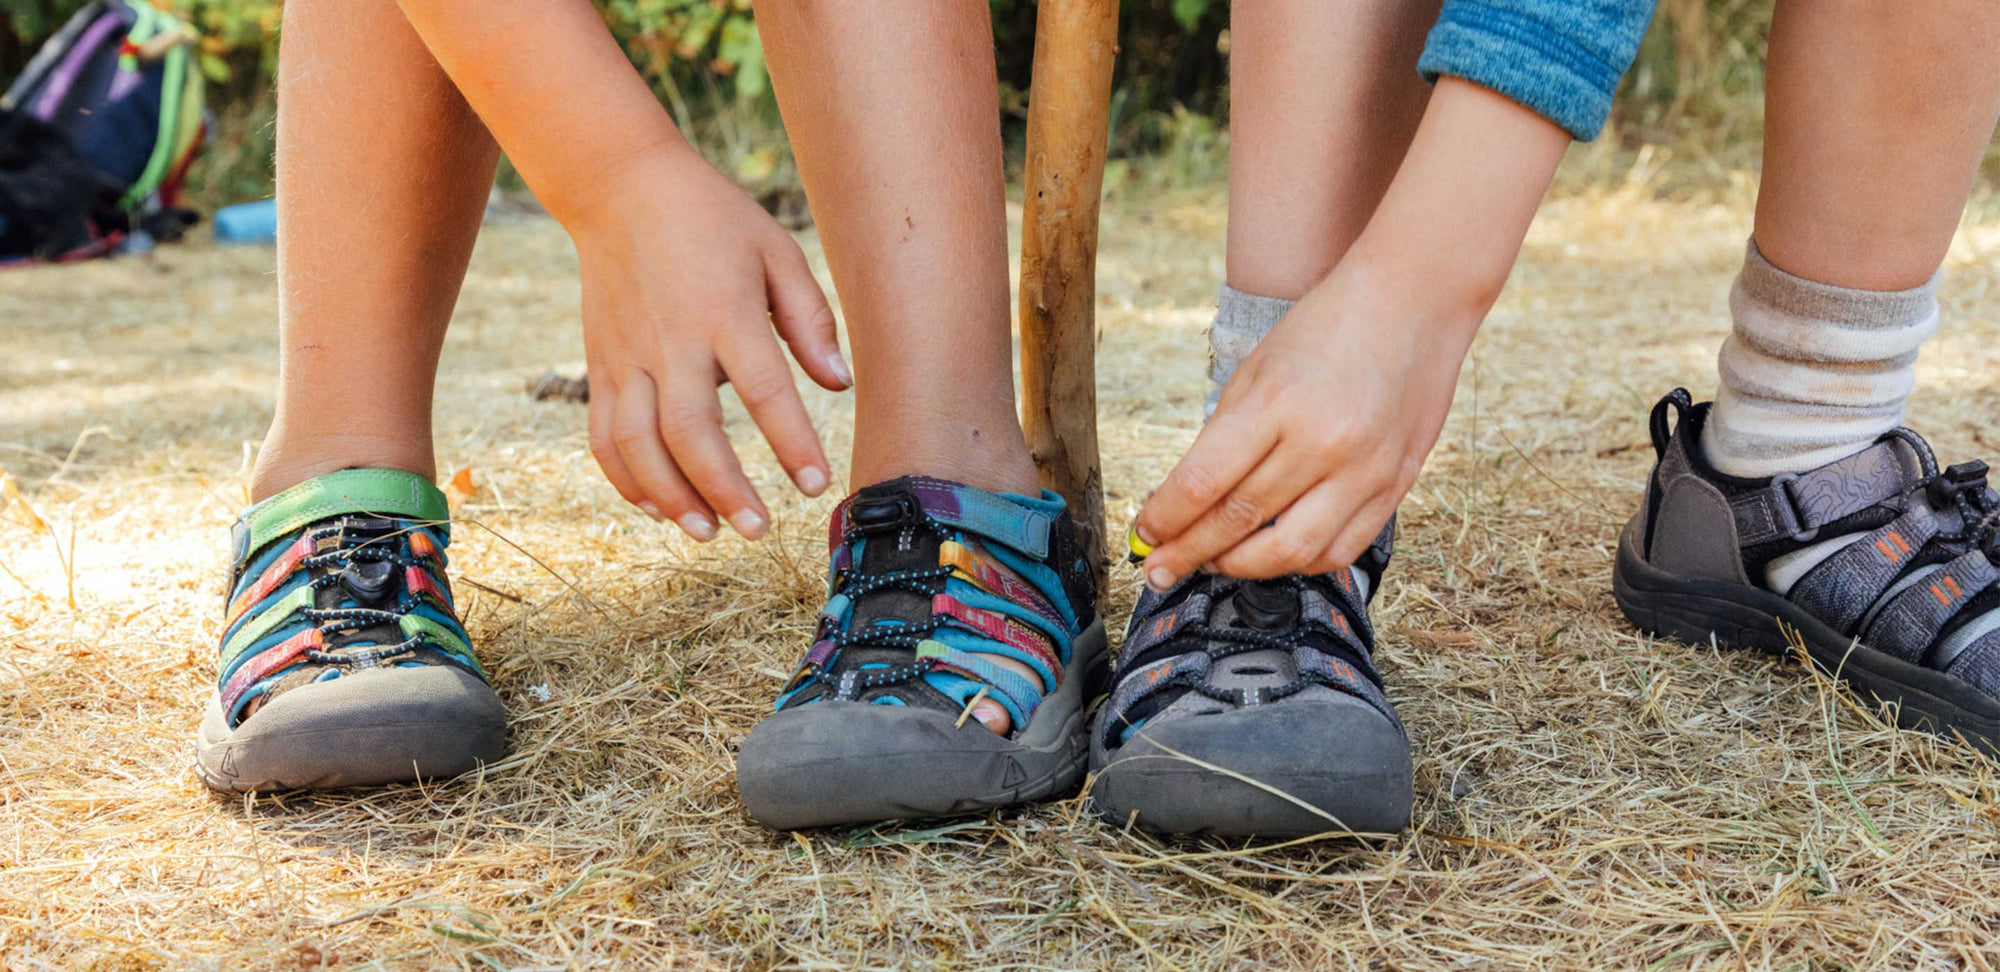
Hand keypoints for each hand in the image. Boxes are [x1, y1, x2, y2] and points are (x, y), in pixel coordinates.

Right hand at [571, 149, 849, 540]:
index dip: (791, 442)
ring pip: (639, 445)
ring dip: (672, 496)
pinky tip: (659, 507)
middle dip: (724, 489)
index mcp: (724, 309)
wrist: (620, 188)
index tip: (816, 483)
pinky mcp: (601, 366)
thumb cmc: (712, 219)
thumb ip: (810, 318)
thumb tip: (839, 384)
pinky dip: (627, 480)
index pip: (763, 388)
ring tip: (709, 531)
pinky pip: (605, 437)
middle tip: (759, 530)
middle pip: (690, 432)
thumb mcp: (776, 250)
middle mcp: (670, 340)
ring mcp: (627, 357)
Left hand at [1133, 266, 1478, 588]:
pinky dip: (1298, 563)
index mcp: (1277, 403)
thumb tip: (1183, 503)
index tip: (1143, 535)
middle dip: (1188, 553)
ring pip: (1290, 552)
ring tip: (1212, 562)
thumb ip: (1222, 439)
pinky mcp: (1395, 486)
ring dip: (1239, 567)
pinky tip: (1271, 555)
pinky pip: (1339, 550)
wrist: (1414, 303)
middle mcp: (1324, 443)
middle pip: (1239, 522)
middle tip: (1160, 569)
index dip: (1164, 518)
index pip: (1203, 483)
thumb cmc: (1325, 329)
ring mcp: (1365, 471)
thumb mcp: (1256, 370)